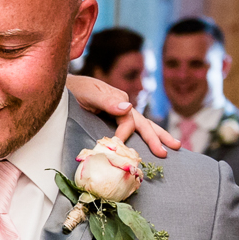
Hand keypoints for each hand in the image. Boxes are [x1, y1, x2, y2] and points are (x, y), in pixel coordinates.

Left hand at [63, 74, 180, 158]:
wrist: (63, 88)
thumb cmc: (73, 90)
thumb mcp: (88, 93)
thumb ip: (106, 100)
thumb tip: (128, 108)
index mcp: (119, 100)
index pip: (129, 120)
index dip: (125, 133)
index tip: (117, 144)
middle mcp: (123, 106)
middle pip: (144, 123)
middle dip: (157, 138)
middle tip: (167, 152)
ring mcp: (120, 113)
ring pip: (144, 126)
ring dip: (158, 137)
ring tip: (175, 147)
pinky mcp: (114, 119)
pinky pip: (133, 130)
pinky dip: (145, 137)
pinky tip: (154, 145)